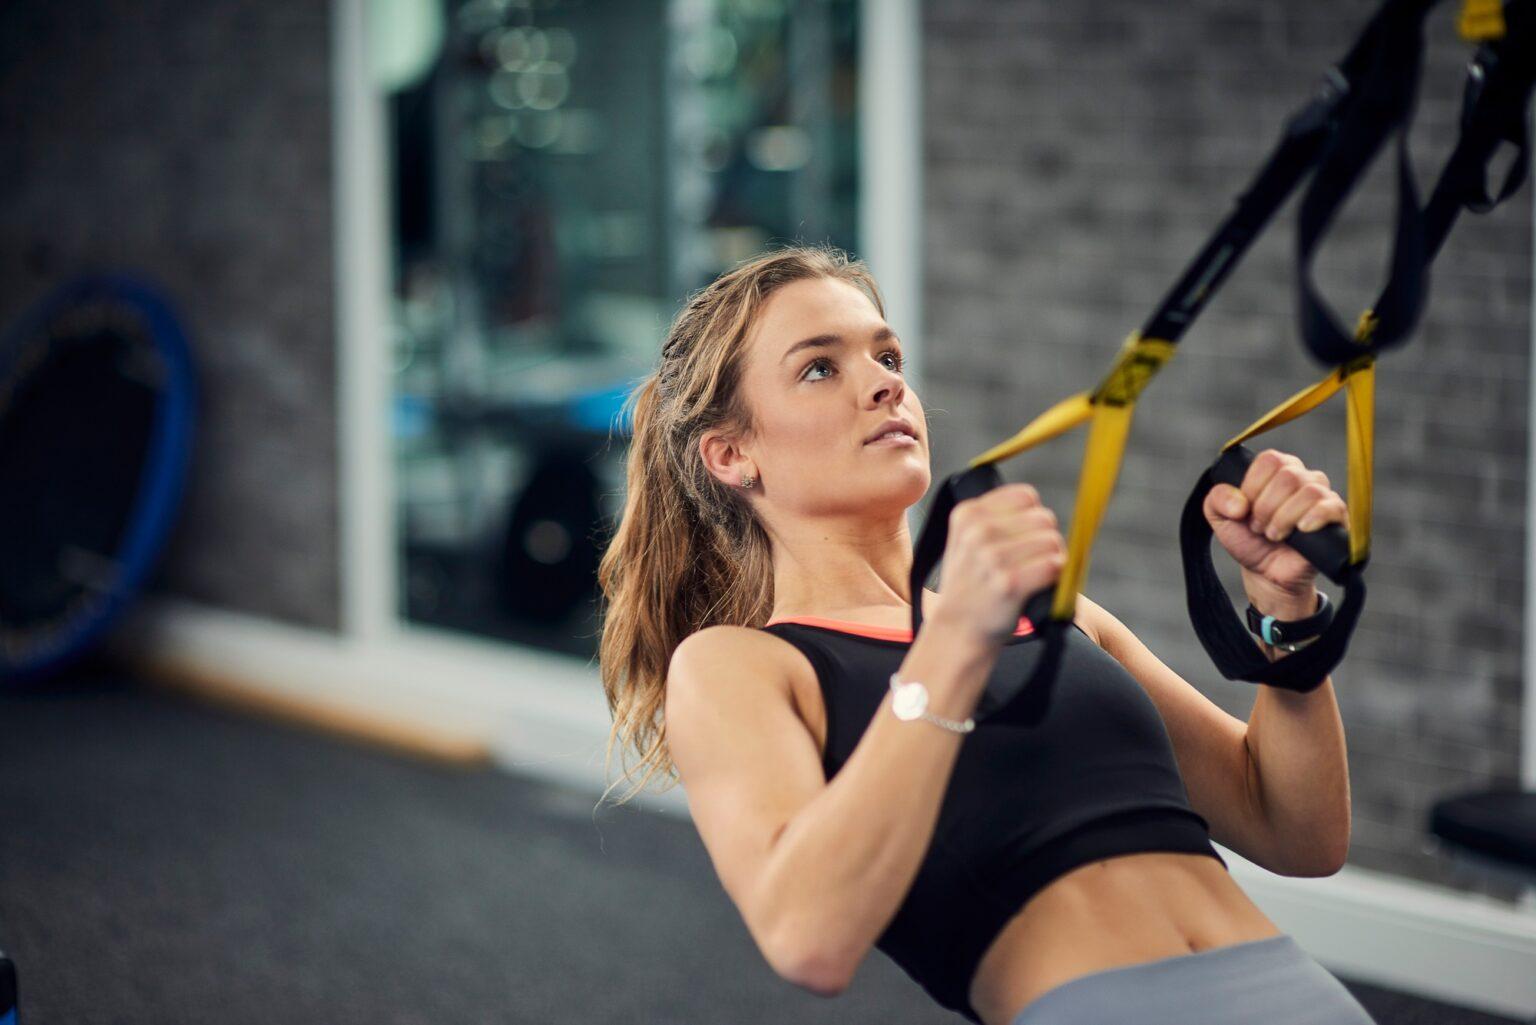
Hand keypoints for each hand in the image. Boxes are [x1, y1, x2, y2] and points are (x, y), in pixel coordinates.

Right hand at [931, 483, 1065, 646]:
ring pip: (1053, 541)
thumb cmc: (970, 585)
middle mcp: (978, 531)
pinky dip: (1054, 575)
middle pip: (1044, 518)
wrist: (958, 629)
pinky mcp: (1010, 583)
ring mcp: (993, 557)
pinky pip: (1054, 564)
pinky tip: (1039, 584)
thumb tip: (1041, 512)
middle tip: (1032, 560)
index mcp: (968, 514)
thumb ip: (994, 518)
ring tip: (1034, 573)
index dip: (1032, 517)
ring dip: (1053, 558)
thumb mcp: (965, 541)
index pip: (1026, 496)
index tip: (1024, 537)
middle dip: (1046, 538)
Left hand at [1202, 448, 1347, 610]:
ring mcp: (1323, 496)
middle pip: (1288, 476)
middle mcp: (1302, 477)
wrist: (1266, 573)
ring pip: (1309, 491)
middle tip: (1259, 527)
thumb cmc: (1249, 540)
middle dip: (1266, 507)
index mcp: (1276, 470)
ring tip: (1274, 535)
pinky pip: (1332, 506)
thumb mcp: (1220, 518)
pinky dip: (1313, 518)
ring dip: (1284, 518)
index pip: (1270, 460)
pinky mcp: (1337, 519)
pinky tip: (1301, 530)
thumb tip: (1239, 502)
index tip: (1245, 510)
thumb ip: (1217, 499)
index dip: (1253, 486)